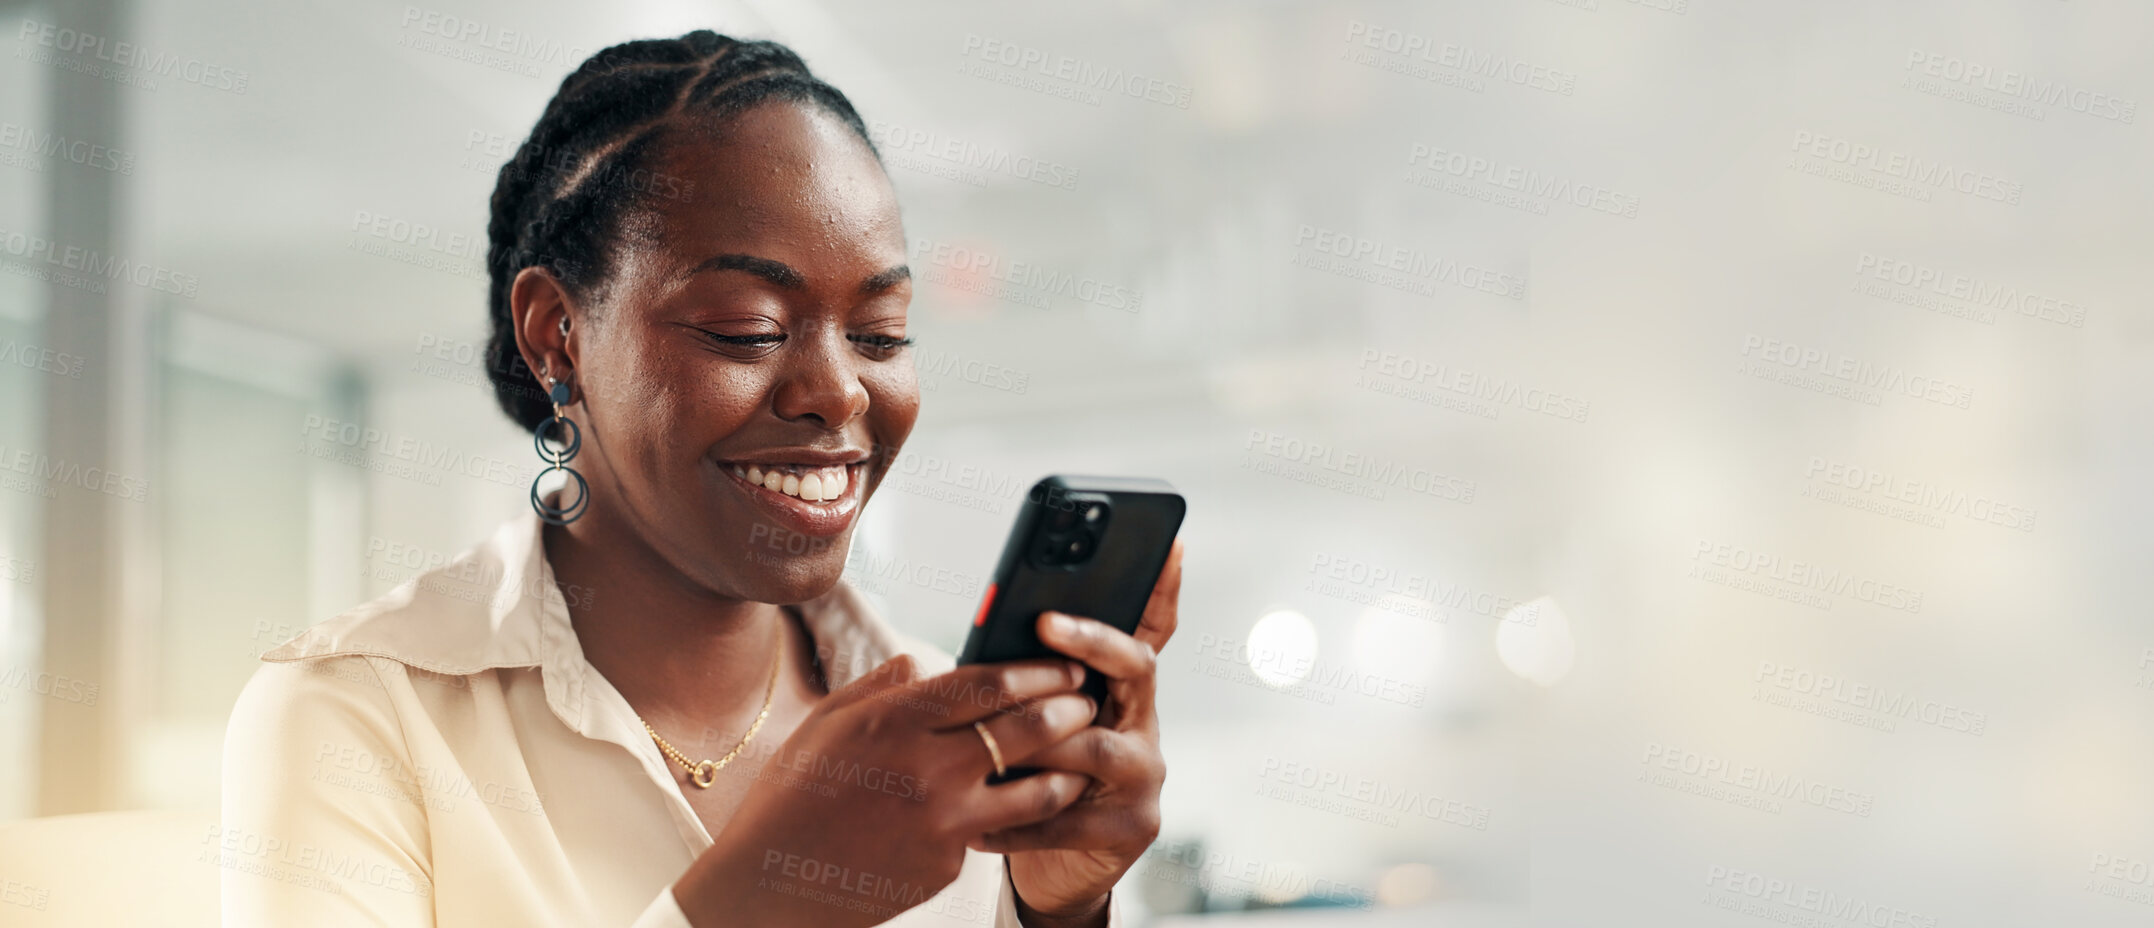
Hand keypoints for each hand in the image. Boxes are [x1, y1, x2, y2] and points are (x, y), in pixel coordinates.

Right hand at [675, 653, 1100, 927]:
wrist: (774, 883)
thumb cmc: (794, 794)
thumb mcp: (827, 723)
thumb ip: (884, 686)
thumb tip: (929, 663)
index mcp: (894, 721)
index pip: (987, 683)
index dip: (1036, 670)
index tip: (1064, 663)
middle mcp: (926, 768)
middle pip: (1024, 728)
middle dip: (1068, 708)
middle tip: (1088, 698)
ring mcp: (942, 821)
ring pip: (1034, 788)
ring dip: (1066, 765)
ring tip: (1081, 753)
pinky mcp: (948, 863)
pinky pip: (993, 831)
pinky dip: (1013, 814)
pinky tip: (1028, 802)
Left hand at [985, 539, 1183, 924]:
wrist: (1054, 869)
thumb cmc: (1032, 779)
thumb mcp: (1033, 722)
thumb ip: (1026, 683)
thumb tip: (988, 637)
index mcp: (1122, 691)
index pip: (1153, 627)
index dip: (1163, 587)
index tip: (1165, 544)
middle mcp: (1144, 725)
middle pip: (1135, 665)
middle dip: (1090, 641)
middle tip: (1046, 622)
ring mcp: (1144, 776)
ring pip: (1093, 744)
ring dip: (1037, 743)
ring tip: (988, 744)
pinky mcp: (1130, 826)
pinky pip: (1068, 815)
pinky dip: (1017, 819)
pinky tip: (976, 825)